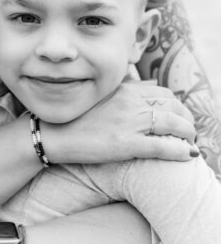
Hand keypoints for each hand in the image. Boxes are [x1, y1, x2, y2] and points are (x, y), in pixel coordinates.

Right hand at [43, 82, 197, 163]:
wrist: (53, 133)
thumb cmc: (74, 117)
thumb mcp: (100, 97)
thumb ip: (123, 93)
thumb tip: (145, 88)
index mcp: (124, 90)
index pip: (162, 93)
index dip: (176, 105)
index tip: (178, 115)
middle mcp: (130, 102)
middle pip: (173, 106)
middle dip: (186, 118)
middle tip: (188, 130)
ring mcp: (129, 122)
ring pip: (173, 124)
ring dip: (188, 134)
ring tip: (190, 142)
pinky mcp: (127, 144)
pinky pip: (163, 146)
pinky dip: (180, 151)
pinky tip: (187, 155)